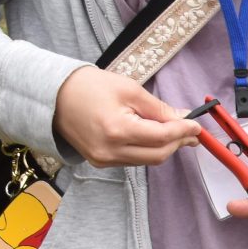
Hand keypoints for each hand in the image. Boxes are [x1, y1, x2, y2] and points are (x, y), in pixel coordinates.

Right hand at [52, 66, 199, 166]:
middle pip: (158, 154)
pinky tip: (153, 137)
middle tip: (192, 132)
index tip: (197, 125)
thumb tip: (183, 118)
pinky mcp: (99, 162)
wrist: (50, 95)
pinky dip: (147, 150)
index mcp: (117, 130)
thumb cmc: (87, 86)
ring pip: (147, 160)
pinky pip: (133, 160)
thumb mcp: (127, 89)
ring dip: (164, 147)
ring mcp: (103, 159)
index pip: (161, 137)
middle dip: (178, 143)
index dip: (183, 132)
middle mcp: (110, 151)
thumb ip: (158, 108)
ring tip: (175, 132)